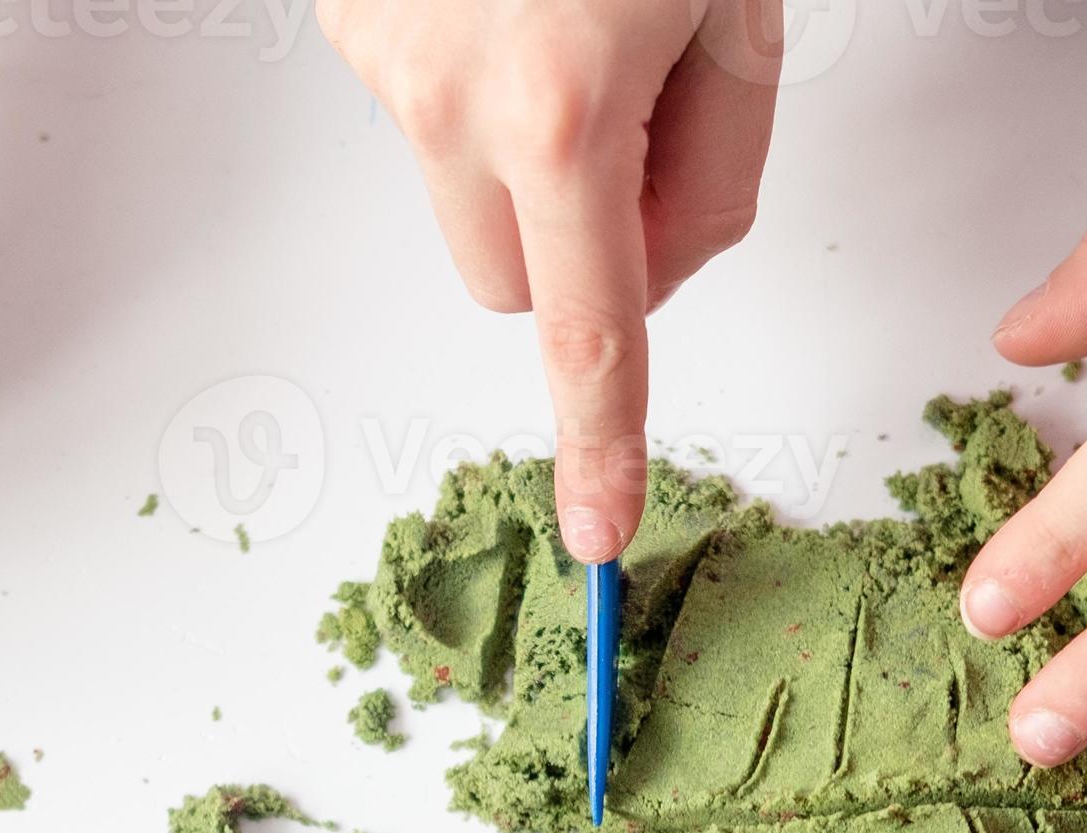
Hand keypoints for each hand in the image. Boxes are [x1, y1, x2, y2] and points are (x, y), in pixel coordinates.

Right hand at [325, 0, 782, 561]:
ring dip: (519, 157)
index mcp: (562, 114)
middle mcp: (452, 102)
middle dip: (572, 254)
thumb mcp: (736, 21)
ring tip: (565, 24)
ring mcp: (387, 63)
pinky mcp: (350, 28)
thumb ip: (712, 182)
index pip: (590, 335)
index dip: (601, 444)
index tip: (599, 527)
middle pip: (513, 287)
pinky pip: (429, 111)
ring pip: (465, 199)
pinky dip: (478, 76)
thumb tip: (651, 271)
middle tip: (639, 122)